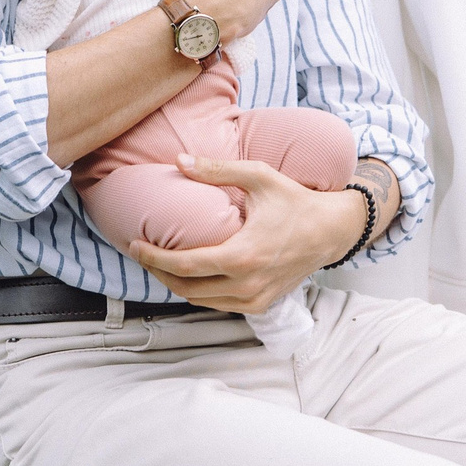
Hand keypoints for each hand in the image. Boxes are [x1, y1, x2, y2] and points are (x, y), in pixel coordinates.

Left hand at [127, 156, 360, 312]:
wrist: (331, 231)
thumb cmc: (295, 201)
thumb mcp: (259, 177)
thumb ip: (217, 170)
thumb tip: (178, 160)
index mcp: (244, 256)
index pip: (185, 265)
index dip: (153, 258)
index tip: (134, 245)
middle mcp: (248, 284)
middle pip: (186, 287)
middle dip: (158, 272)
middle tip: (141, 252)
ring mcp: (255, 299)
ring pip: (199, 300)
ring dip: (175, 284)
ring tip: (159, 262)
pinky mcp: (260, 305)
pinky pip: (218, 304)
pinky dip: (198, 291)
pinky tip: (188, 273)